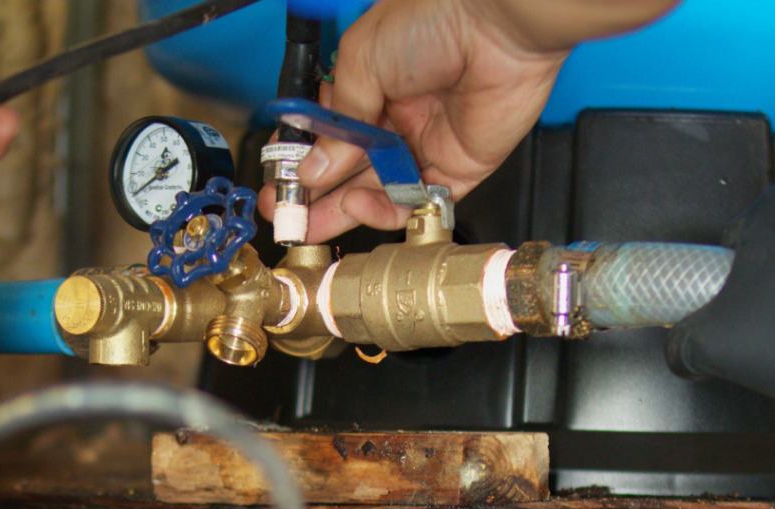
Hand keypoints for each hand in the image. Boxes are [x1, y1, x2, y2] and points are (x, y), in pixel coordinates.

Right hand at [260, 0, 675, 242]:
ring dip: (344, 210)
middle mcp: (397, 119)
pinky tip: (359, 206)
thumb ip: (339, 120)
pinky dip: (388, 211)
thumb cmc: (433, 19)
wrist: (495, 23)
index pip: (330, 135)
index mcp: (371, 86)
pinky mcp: (457, 168)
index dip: (304, 161)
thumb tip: (314, 165)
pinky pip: (417, 203)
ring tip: (314, 223)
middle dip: (317, 198)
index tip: (279, 183)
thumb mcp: (362, 61)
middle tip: (287, 219)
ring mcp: (425, 146)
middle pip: (351, 171)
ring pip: (380, 193)